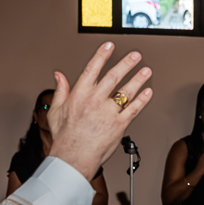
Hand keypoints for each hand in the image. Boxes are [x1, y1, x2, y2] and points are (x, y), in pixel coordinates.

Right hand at [47, 42, 152, 179]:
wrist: (72, 159)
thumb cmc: (64, 138)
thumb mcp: (55, 111)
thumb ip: (60, 91)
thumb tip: (59, 75)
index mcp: (79, 95)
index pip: (92, 69)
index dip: (102, 55)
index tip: (110, 45)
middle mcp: (95, 101)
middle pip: (114, 77)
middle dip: (126, 64)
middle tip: (136, 55)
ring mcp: (108, 112)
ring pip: (126, 91)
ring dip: (138, 79)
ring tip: (146, 71)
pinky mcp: (119, 124)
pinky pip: (134, 109)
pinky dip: (142, 99)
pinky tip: (148, 92)